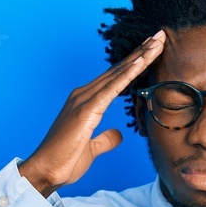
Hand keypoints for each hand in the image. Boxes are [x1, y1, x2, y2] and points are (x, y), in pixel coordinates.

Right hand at [18, 30, 166, 195]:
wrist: (45, 170)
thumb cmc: (64, 160)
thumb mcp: (92, 148)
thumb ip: (106, 138)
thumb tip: (119, 134)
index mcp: (86, 102)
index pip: (115, 78)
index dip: (134, 63)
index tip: (151, 49)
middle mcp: (84, 95)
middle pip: (118, 69)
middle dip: (141, 52)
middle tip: (160, 36)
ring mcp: (84, 100)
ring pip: (118, 73)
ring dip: (139, 56)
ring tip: (157, 41)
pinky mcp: (86, 110)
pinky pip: (112, 88)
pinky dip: (127, 74)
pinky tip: (141, 62)